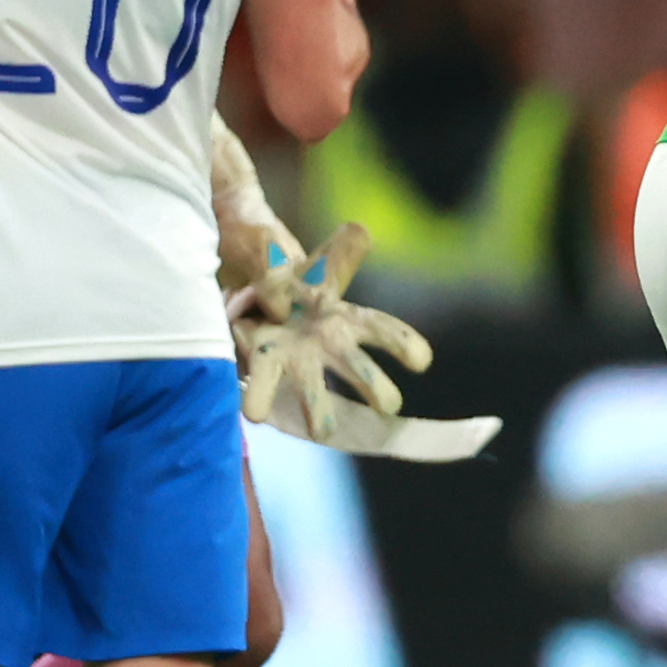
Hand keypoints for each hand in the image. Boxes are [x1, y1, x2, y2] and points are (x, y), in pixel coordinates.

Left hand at [230, 221, 434, 438]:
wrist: (246, 285)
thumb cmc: (291, 274)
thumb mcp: (314, 257)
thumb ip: (333, 253)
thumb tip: (362, 232)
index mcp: (347, 318)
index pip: (382, 331)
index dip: (403, 344)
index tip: (420, 361)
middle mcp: (328, 346)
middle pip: (357, 368)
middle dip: (373, 387)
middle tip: (390, 405)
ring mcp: (296, 360)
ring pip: (312, 387)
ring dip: (320, 409)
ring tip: (323, 433)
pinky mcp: (261, 365)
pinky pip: (262, 383)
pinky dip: (260, 397)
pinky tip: (255, 413)